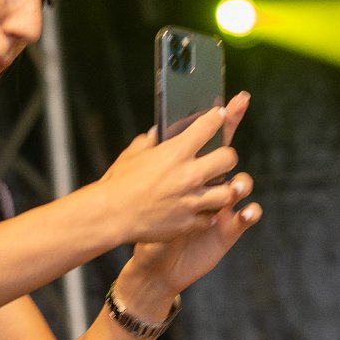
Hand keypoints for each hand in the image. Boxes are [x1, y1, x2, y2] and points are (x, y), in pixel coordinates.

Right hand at [93, 97, 245, 243]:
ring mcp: (191, 200)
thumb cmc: (118, 183)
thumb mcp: (133, 154)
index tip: (218, 116)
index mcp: (176, 152)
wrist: (111, 216)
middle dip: (226, 157)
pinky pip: (210, 217)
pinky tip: (198, 209)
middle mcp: (188, 175)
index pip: (208, 126)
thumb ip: (149, 141)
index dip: (216, 118)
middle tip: (219, 160)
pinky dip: (206, 214)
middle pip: (229, 158)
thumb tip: (157, 133)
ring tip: (213, 188)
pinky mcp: (188, 222)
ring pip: (227, 192)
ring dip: (222, 189)